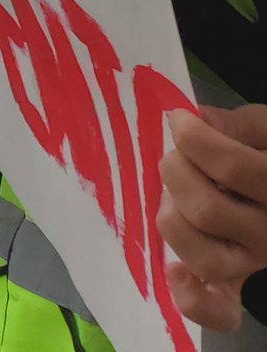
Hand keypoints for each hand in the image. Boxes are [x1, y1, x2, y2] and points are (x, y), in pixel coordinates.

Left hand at [158, 106, 266, 329]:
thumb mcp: (265, 131)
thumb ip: (238, 124)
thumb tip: (199, 119)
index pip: (232, 168)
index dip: (194, 138)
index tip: (178, 121)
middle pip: (207, 211)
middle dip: (176, 172)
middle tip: (175, 157)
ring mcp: (254, 263)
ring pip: (204, 257)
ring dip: (173, 219)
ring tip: (172, 196)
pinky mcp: (236, 284)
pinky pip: (220, 310)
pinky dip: (194, 300)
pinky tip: (175, 272)